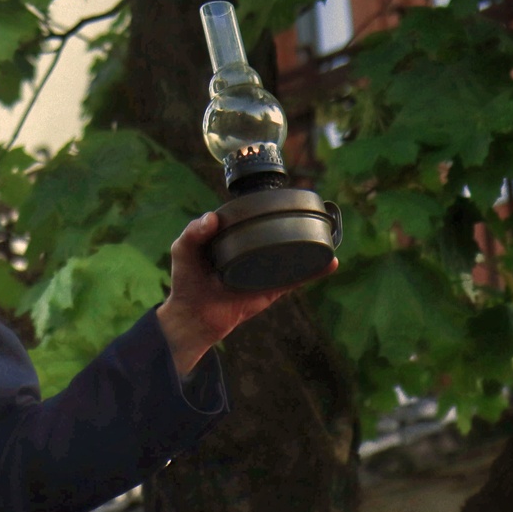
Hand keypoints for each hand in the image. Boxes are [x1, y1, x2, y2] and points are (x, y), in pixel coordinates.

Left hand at [154, 212, 336, 377]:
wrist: (193, 316)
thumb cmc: (186, 282)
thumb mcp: (183, 250)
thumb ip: (192, 233)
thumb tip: (212, 218)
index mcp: (232, 239)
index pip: (250, 219)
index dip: (261, 207)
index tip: (277, 195)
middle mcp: (251, 252)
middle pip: (275, 234)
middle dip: (291, 222)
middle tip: (307, 208)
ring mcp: (264, 270)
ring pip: (291, 254)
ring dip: (309, 244)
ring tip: (326, 231)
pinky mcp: (271, 289)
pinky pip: (296, 279)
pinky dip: (314, 271)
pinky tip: (330, 262)